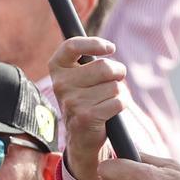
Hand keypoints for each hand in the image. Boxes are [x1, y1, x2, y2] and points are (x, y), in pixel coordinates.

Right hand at [47, 36, 124, 179]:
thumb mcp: (79, 77)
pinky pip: (118, 102)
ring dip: (119, 93)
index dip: (93, 43)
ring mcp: (71, 101)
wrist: (81, 136)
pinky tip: (110, 112)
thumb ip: (88, 61)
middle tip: (116, 79)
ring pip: (114, 86)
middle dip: (118, 72)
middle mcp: (60, 84)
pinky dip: (121, 105)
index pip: (71, 46)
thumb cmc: (85, 99)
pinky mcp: (86, 116)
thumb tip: (108, 47)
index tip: (110, 48)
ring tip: (107, 101)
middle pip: (103, 67)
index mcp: (57, 68)